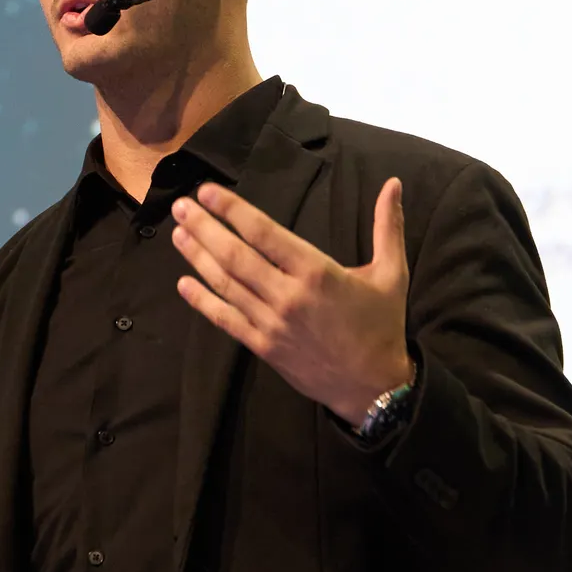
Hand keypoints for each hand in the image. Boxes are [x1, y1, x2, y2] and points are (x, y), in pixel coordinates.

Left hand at [171, 177, 412, 423]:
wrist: (374, 388)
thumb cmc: (381, 326)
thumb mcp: (392, 273)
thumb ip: (387, 226)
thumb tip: (393, 183)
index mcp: (317, 272)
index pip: (265, 234)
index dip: (233, 211)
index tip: (208, 191)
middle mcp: (288, 296)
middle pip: (236, 256)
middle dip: (205, 228)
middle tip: (181, 207)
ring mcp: (272, 323)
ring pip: (226, 285)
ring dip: (198, 258)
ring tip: (178, 234)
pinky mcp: (263, 347)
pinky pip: (226, 320)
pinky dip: (203, 302)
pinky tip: (183, 284)